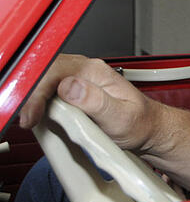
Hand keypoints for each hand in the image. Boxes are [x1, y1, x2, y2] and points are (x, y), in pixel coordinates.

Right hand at [19, 54, 158, 152]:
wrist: (147, 129)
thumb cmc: (140, 123)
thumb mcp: (121, 116)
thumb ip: (96, 101)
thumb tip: (70, 87)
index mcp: (96, 71)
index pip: (56, 71)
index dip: (39, 92)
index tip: (33, 112)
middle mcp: (86, 71)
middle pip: (46, 73)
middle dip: (31, 94)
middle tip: (29, 118)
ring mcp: (79, 81)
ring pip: (45, 81)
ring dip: (34, 99)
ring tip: (32, 119)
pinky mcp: (74, 92)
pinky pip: (49, 91)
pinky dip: (39, 103)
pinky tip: (40, 116)